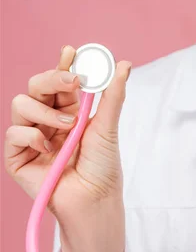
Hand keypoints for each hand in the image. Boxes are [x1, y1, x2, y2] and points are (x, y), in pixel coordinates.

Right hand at [4, 45, 130, 251]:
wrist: (93, 200)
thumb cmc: (103, 167)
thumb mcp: (108, 127)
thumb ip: (113, 96)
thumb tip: (125, 65)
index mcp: (68, 111)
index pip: (60, 81)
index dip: (63, 64)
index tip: (72, 51)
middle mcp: (47, 120)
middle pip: (36, 85)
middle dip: (52, 77)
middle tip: (73, 81)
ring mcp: (30, 137)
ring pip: (21, 103)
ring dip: (45, 110)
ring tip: (68, 127)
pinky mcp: (17, 157)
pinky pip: (13, 133)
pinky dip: (31, 135)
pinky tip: (48, 147)